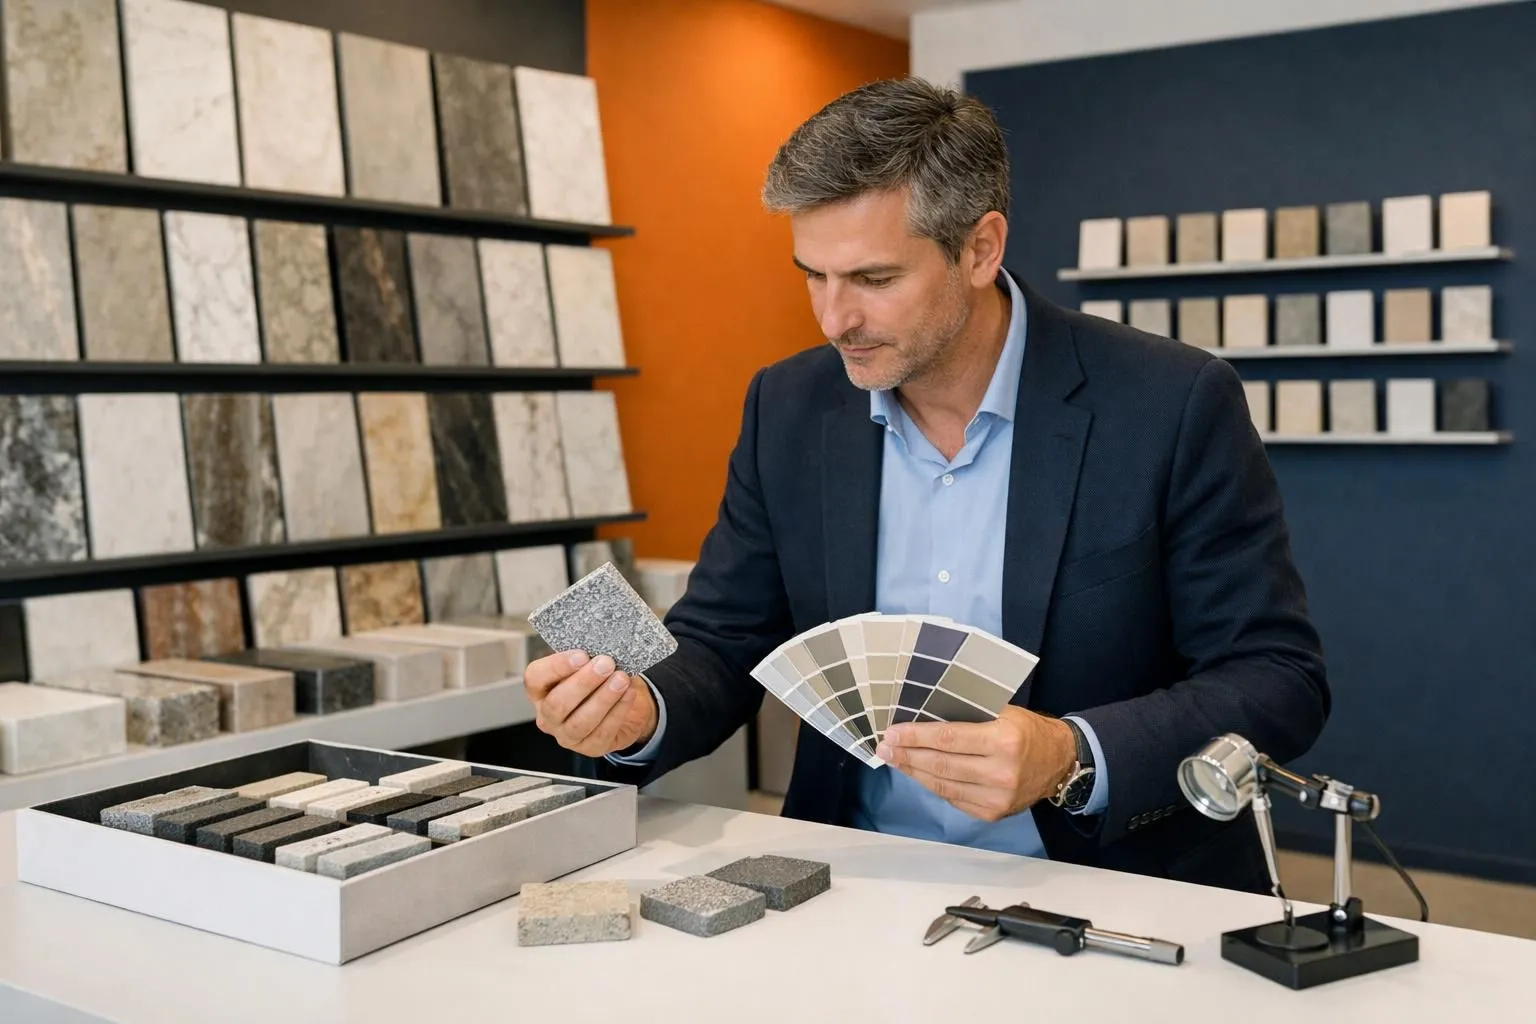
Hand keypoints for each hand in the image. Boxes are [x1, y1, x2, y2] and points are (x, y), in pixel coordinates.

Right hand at [525, 650, 657, 757]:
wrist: (622, 703)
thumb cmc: (599, 679)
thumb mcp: (589, 663)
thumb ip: (587, 657)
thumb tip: (600, 650)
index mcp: (541, 690)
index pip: (535, 678)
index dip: (556, 666)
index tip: (582, 655)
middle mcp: (548, 715)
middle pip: (556, 704)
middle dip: (583, 683)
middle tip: (606, 664)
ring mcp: (567, 735)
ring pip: (580, 722)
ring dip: (603, 699)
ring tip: (620, 679)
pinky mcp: (590, 748)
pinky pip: (602, 732)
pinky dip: (618, 711)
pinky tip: (628, 693)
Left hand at [874, 707, 1075, 821]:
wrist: (1059, 762)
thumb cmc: (1027, 730)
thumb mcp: (1003, 712)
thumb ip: (968, 715)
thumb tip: (923, 715)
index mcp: (1003, 741)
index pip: (949, 738)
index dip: (916, 736)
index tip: (892, 732)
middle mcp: (1000, 772)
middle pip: (941, 765)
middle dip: (907, 755)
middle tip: (884, 747)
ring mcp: (996, 798)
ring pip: (943, 785)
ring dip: (914, 772)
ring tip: (893, 760)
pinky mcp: (992, 813)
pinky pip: (953, 798)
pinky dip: (932, 785)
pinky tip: (917, 774)